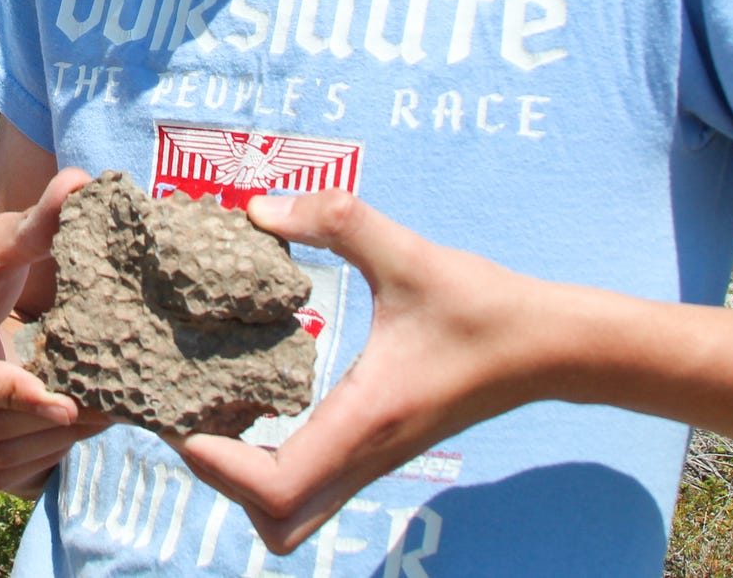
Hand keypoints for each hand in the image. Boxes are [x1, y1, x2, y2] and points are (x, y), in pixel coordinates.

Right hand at [0, 168, 104, 493]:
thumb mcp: (0, 242)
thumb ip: (39, 220)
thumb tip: (81, 181)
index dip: (3, 396)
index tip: (64, 396)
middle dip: (48, 424)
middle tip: (109, 407)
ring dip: (51, 448)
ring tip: (100, 418)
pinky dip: (37, 464)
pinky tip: (70, 434)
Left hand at [169, 189, 533, 554]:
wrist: (548, 347)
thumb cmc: (482, 305)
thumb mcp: (409, 252)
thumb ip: (336, 221)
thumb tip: (259, 208)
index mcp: (366, 417)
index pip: (276, 488)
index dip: (219, 467)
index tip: (184, 421)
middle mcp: (367, 454)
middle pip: (278, 524)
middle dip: (223, 484)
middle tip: (193, 422)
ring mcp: (375, 461)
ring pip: (296, 516)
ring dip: (246, 482)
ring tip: (219, 416)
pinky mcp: (380, 452)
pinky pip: (313, 488)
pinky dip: (274, 468)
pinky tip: (261, 407)